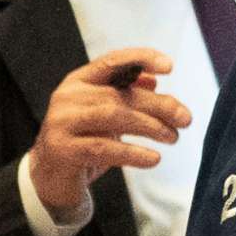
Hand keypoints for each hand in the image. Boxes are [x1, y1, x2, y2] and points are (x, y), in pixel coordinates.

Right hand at [26, 48, 185, 216]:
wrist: (50, 176)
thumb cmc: (84, 139)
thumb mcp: (105, 114)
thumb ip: (126, 94)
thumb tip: (154, 79)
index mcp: (79, 81)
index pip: (112, 61)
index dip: (141, 59)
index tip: (170, 66)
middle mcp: (67, 96)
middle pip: (120, 94)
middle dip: (158, 105)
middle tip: (185, 119)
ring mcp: (62, 122)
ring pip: (113, 116)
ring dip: (149, 126)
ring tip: (172, 137)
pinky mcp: (62, 150)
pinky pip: (104, 148)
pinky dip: (133, 153)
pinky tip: (154, 158)